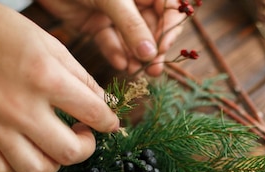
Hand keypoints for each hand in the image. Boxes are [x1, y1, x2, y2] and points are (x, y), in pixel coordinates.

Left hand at [36, 0, 182, 75]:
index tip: (163, 49)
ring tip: (134, 71)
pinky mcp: (95, 24)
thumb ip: (132, 27)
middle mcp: (131, 1)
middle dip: (151, 50)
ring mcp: (113, 13)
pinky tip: (120, 65)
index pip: (168, 10)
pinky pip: (110, 42)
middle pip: (151, 29)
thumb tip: (151, 54)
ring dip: (134, 56)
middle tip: (152, 71)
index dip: (169, 30)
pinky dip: (115, 53)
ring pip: (130, 39)